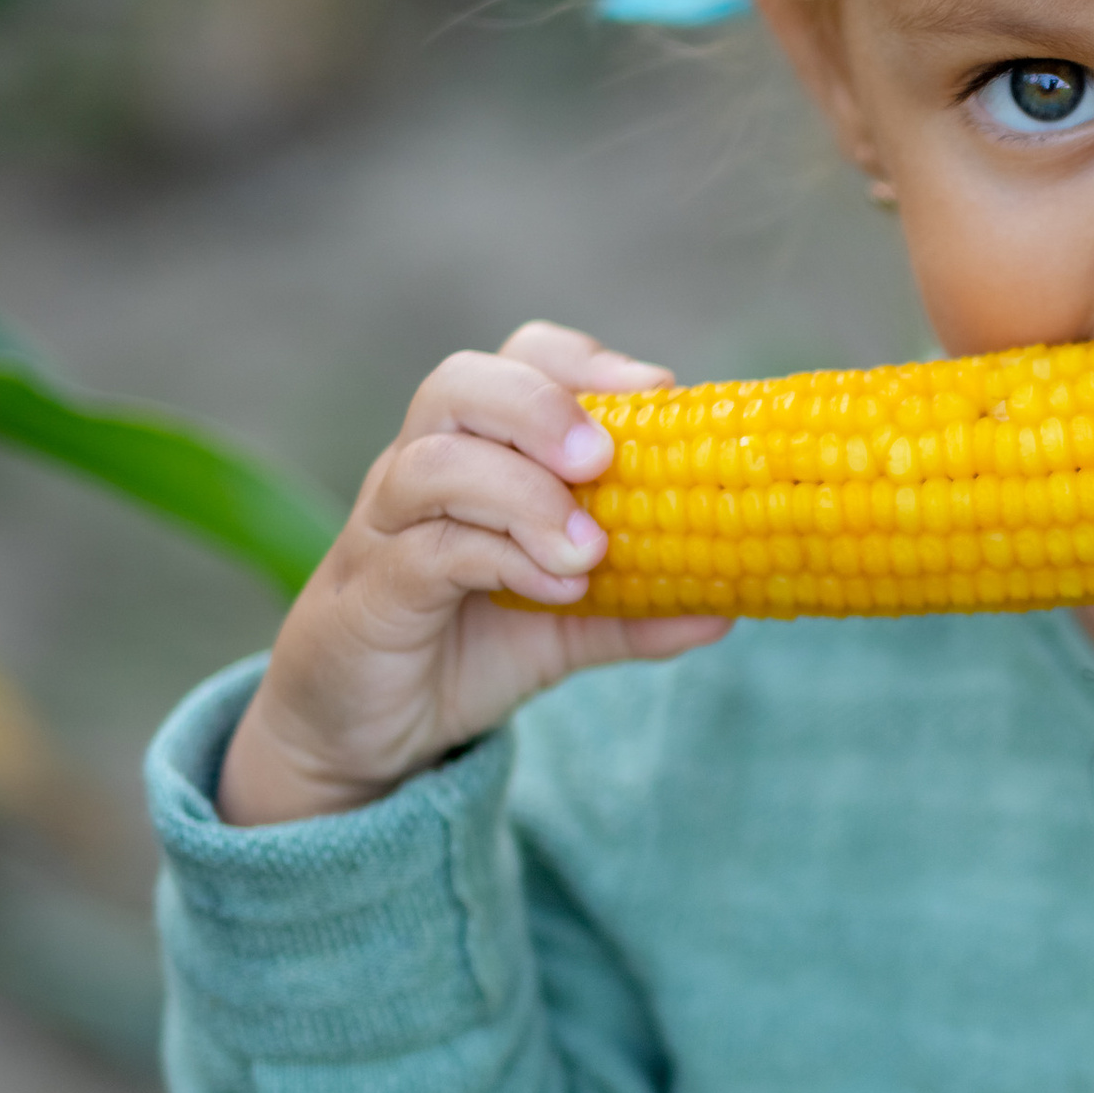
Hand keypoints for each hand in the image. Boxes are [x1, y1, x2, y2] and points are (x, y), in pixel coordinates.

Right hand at [217, 323, 728, 824]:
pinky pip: (428, 550)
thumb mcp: (568, 627)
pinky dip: (501, 558)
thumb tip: (729, 603)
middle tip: (604, 460)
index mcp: (476, 453)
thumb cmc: (463, 651)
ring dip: (524, 493)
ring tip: (589, 552)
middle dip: (540, 405)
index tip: (658, 391)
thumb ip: (640, 610)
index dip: (583, 363)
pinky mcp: (371, 592)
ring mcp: (386, 527)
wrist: (364, 732)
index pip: (518, 360)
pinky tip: (557, 588)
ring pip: (435, 462)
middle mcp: (421, 470)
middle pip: (460, 383)